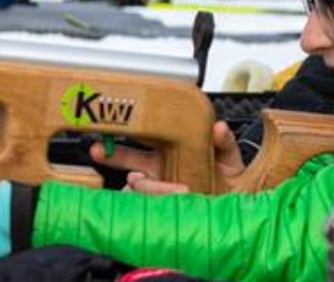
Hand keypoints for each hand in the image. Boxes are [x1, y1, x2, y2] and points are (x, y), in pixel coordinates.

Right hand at [89, 121, 244, 194]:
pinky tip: (161, 202)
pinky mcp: (157, 206)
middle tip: (100, 150)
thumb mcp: (231, 161)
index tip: (122, 122)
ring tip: (167, 186)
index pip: (149, 136)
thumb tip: (218, 127)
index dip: (132, 130)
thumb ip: (225, 143)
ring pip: (136, 185)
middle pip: (130, 159)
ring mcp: (157, 188)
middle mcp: (160, 168)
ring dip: (145, 186)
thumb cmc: (229, 184)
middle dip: (114, 154)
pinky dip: (147, 202)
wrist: (233, 213)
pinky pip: (141, 204)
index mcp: (174, 150)